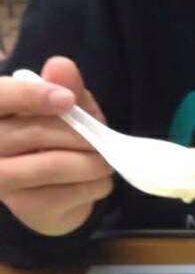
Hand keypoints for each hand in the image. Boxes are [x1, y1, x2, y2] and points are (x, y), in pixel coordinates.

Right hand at [0, 57, 113, 235]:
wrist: (64, 188)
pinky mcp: (25, 208)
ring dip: (90, 162)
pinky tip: (98, 181)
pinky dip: (93, 185)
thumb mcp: (70, 105)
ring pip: (50, 166)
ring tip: (105, 161)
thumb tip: (60, 64)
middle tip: (101, 138)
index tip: (67, 99)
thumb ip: (66, 85)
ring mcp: (2, 182)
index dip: (30, 96)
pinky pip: (64, 194)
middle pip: (32, 133)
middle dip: (78, 134)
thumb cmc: (63, 135)